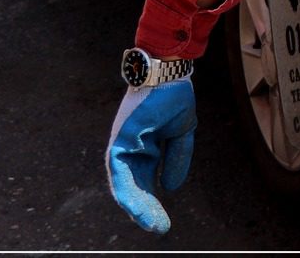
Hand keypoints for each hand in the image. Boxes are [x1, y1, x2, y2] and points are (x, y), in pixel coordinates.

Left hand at [105, 79, 197, 233]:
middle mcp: (130, 150)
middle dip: (146, 210)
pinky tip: (136, 206)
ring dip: (136, 206)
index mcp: (144, 148)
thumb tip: (171, 187)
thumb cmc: (173, 97)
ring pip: (125, 185)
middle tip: (159, 228)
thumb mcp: (181, 133)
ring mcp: (122, 146)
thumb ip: (177, 159)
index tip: (163, 223)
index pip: (145, 182)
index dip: (153, 203)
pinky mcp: (118, 141)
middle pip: (135, 188)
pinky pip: (119, 173)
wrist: (169, 72)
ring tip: (151, 223)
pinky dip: (127, 191)